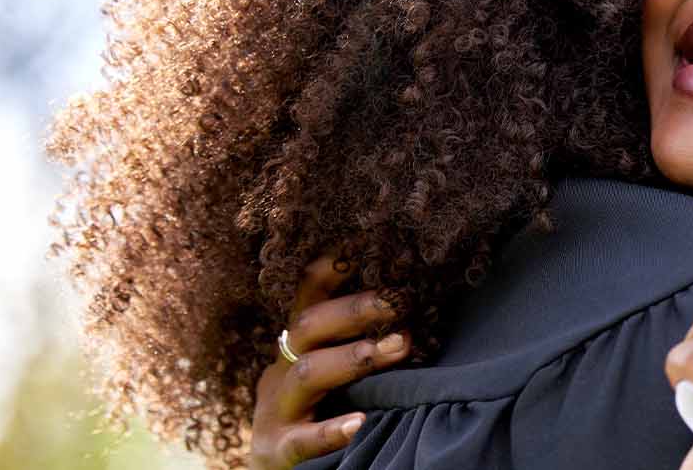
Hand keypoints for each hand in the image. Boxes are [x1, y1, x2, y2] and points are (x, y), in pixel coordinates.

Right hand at [248, 253, 411, 469]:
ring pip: (307, 373)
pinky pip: (302, 438)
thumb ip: (359, 345)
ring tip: (398, 347)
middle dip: (355, 309)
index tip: (363, 243)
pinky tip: (360, 423)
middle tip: (401, 301)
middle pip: (309, 326)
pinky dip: (331, 431)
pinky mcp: (277, 448)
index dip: (330, 268)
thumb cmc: (315, 414)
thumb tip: (416, 313)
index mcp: (297, 348)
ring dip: (354, 357)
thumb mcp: (329, 374)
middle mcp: (282, 370)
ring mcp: (276, 410)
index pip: (308, 297)